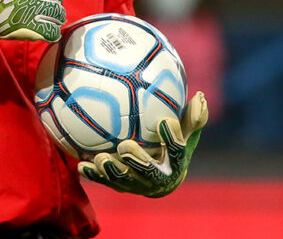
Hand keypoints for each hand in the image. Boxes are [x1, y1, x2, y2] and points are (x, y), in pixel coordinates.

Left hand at [78, 91, 207, 197]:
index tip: (164, 121)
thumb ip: (192, 118)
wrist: (159, 180)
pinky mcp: (119, 187)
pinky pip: (105, 182)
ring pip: (124, 181)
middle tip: (125, 145)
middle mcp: (157, 178)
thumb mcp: (185, 134)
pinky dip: (93, 175)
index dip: (172, 138)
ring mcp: (137, 185)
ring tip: (101, 158)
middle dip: (137, 160)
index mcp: (175, 163)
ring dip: (112, 170)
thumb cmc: (170, 148)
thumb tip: (201, 95)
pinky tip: (81, 164)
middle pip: (148, 171)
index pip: (178, 151)